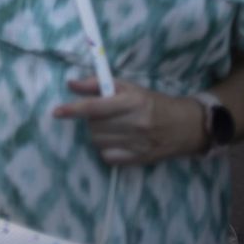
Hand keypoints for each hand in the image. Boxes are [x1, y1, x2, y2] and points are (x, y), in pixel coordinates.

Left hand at [53, 77, 205, 164]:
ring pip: (98, 142)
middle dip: (91, 120)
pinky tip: (117, 141)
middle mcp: (136, 123)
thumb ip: (97, 84)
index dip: (74, 110)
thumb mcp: (129, 87)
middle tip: (102, 116)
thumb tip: (71, 84)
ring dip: (98, 134)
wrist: (186, 126)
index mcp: (132, 102)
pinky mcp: (140, 159)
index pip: (96, 107)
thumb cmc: (152, 103)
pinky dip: (106, 149)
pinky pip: (108, 157)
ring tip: (111, 128)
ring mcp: (139, 143)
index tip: (57, 112)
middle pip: (94, 126)